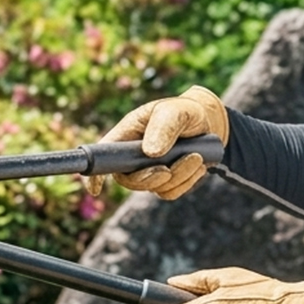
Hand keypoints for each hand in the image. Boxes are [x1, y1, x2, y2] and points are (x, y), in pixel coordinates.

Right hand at [84, 85, 228, 199]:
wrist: (208, 124)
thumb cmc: (184, 112)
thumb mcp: (175, 111)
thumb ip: (164, 128)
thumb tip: (151, 153)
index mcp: (126, 135)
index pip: (103, 154)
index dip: (94, 173)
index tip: (95, 189)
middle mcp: (133, 157)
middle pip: (128, 180)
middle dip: (148, 178)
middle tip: (168, 169)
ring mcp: (149, 171)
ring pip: (155, 188)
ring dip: (178, 175)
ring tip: (196, 156)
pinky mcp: (166, 183)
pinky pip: (171, 192)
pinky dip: (187, 181)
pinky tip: (197, 163)